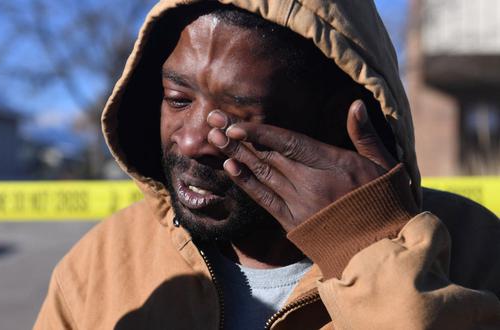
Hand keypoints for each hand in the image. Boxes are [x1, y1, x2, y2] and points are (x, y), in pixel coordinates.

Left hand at [206, 100, 397, 231]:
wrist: (383, 251)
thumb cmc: (387, 204)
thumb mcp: (384, 164)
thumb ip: (365, 134)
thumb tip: (356, 103)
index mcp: (332, 164)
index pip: (287, 142)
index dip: (258, 132)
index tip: (234, 123)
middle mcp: (310, 182)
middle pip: (266, 154)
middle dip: (236, 137)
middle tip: (212, 121)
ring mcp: (299, 204)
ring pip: (261, 174)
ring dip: (235, 154)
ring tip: (213, 139)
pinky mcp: (293, 223)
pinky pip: (263, 199)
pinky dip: (246, 182)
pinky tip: (230, 167)